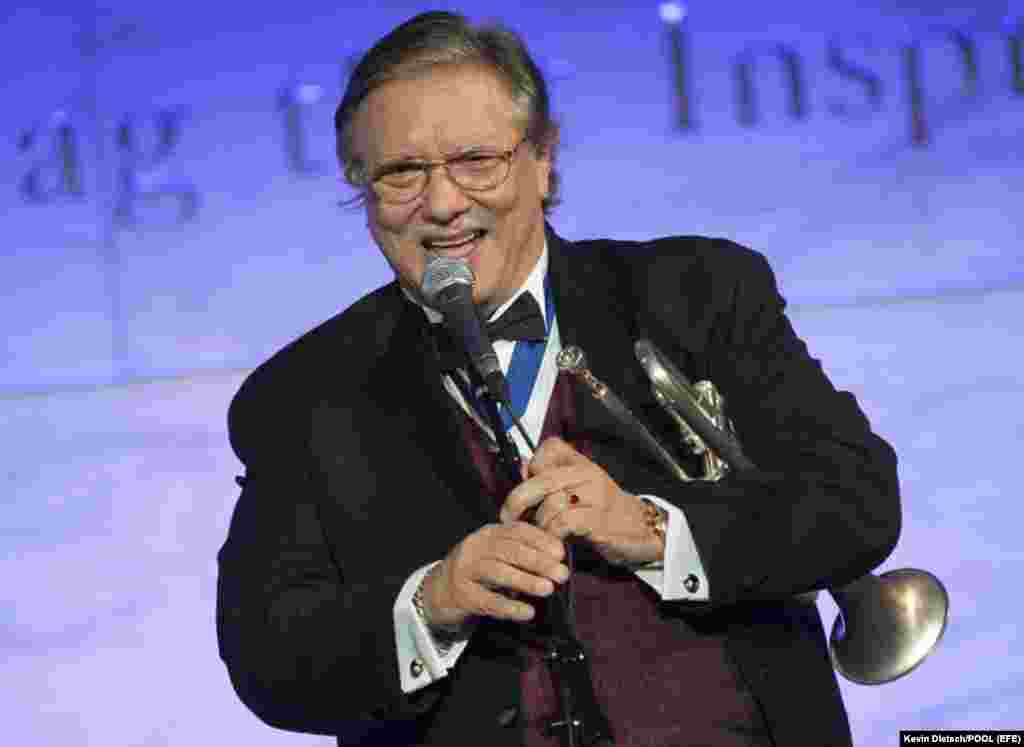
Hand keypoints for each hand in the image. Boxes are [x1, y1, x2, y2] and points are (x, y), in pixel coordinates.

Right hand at [420, 522, 569, 628]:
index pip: (516, 531)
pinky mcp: (462, 596)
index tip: (561, 552)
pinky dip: (509, 607)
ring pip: (497, 572)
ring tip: (548, 589)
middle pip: (509, 550)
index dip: (540, 540)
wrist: (440, 591)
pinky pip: (488, 601)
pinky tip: (528, 612)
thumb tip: (558, 556)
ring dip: (525, 580)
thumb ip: (522, 551)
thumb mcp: (497, 554)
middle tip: (562, 573)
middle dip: (538, 561)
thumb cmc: (480, 571)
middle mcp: (475, 547)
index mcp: (489, 533)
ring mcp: (465, 571)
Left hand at [501, 437, 663, 566]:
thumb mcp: (579, 489)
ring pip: (551, 502)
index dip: (532, 466)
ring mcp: (596, 496)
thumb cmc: (603, 511)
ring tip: (539, 532)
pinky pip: (563, 522)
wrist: (642, 530)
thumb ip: (551, 478)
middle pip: (543, 478)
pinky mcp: (599, 520)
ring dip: (538, 522)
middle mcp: (589, 474)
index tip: (527, 484)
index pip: (550, 447)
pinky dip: (552, 533)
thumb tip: (522, 466)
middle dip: (518, 498)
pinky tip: (554, 540)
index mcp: (582, 463)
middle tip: (507, 515)